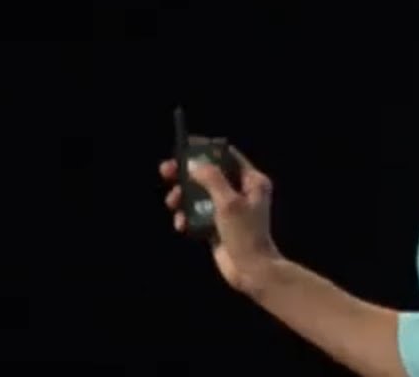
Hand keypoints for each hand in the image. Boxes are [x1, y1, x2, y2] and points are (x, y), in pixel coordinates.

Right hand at [160, 145, 280, 292]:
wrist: (251, 270)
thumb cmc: (245, 233)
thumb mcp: (228, 202)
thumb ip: (211, 179)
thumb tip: (194, 163)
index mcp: (252, 181)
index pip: (227, 156)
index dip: (206, 149)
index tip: (184, 147)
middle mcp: (242, 191)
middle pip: (209, 174)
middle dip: (187, 174)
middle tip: (166, 171)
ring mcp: (229, 209)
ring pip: (200, 194)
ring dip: (183, 197)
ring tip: (172, 203)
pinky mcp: (217, 225)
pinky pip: (198, 214)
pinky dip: (187, 216)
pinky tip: (181, 224)